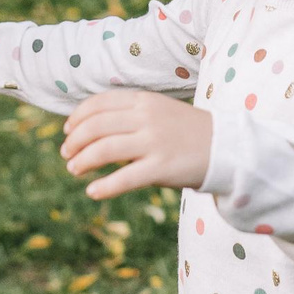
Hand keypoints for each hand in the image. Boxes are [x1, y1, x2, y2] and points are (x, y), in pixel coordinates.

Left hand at [60, 90, 213, 200]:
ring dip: (82, 162)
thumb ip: (131, 115)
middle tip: (66, 155)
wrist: (227, 149)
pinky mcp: (162, 168)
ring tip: (75, 170)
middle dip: (75, 142)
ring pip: (104, 150)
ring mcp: (154, 142)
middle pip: (96, 126)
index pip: (99, 104)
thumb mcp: (160, 112)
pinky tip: (92, 191)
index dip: (77, 117)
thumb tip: (91, 129)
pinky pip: (124, 178)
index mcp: (144, 101)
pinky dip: (103, 187)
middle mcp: (147, 118)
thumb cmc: (188, 133)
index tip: (67, 131)